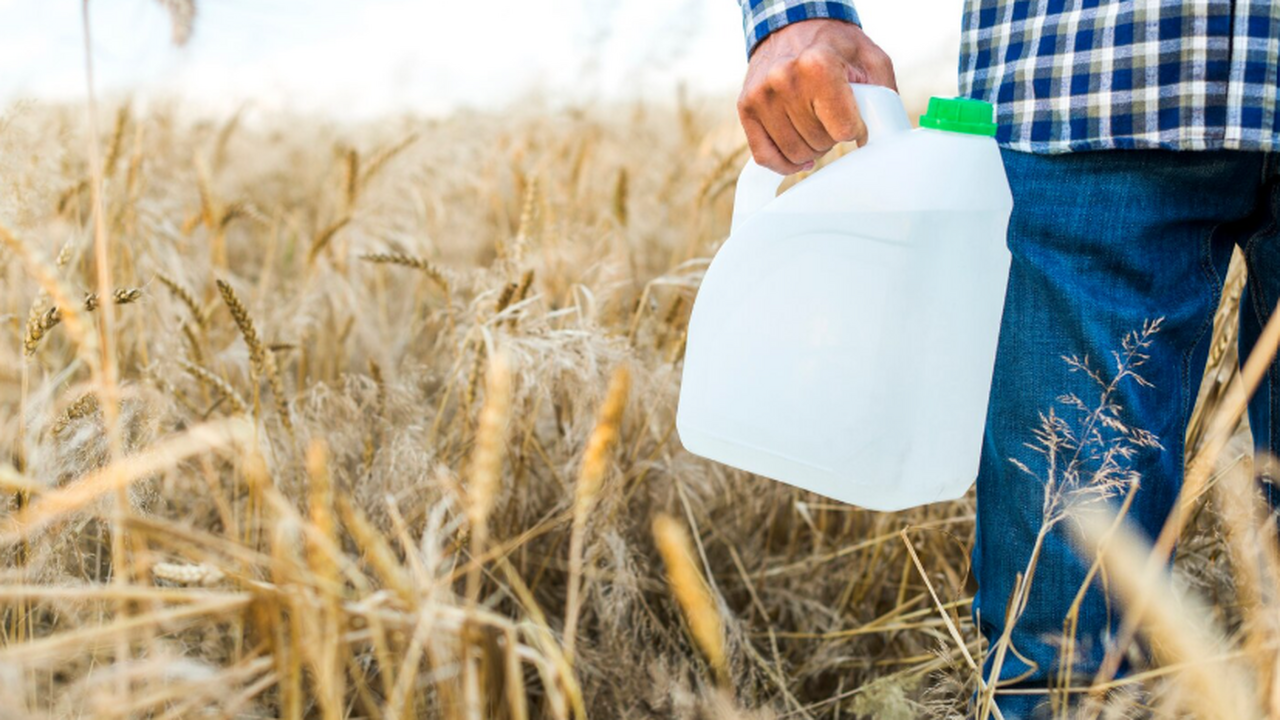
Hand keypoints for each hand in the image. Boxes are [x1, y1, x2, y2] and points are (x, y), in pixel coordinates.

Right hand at [738, 19, 896, 174]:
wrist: (792, 26)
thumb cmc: (835, 46)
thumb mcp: (871, 61)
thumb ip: (883, 97)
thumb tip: (882, 138)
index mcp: (818, 66)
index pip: (844, 130)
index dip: (856, 128)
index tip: (854, 117)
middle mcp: (784, 80)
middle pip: (819, 143)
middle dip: (832, 136)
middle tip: (831, 116)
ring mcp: (761, 96)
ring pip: (795, 154)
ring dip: (811, 147)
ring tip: (814, 124)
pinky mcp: (746, 107)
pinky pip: (765, 157)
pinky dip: (784, 163)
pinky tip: (797, 156)